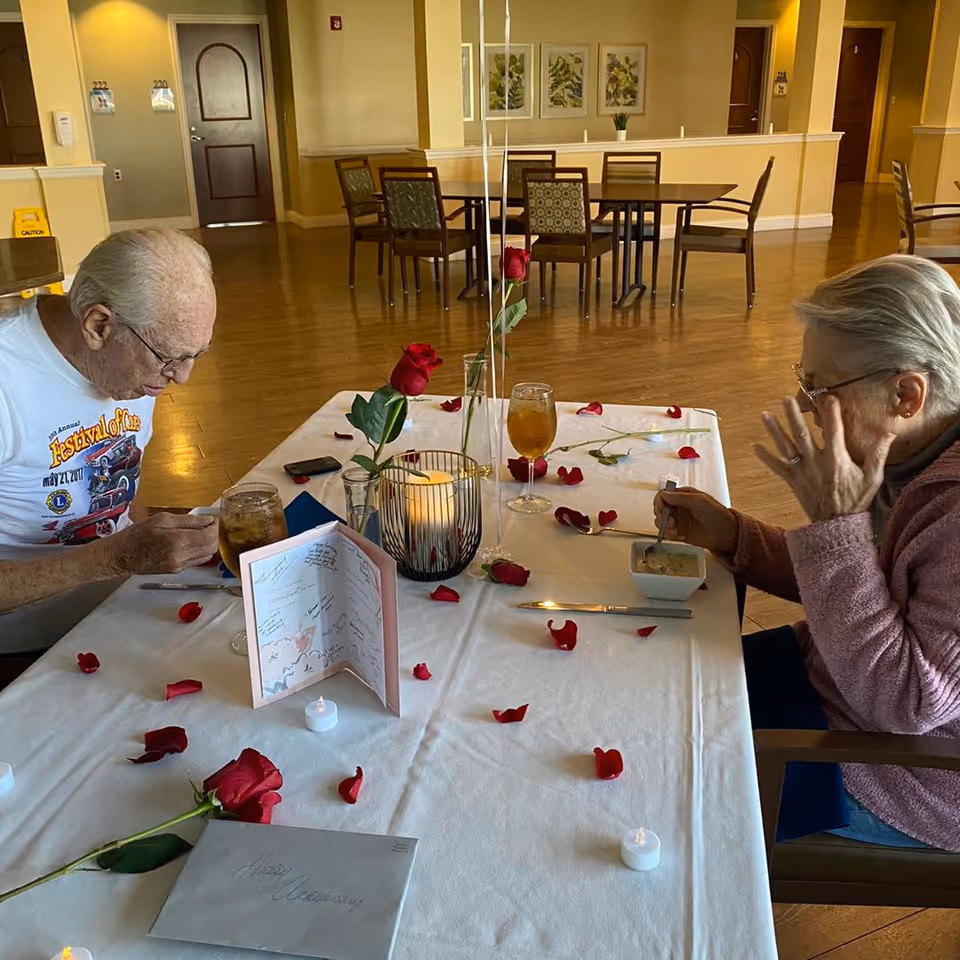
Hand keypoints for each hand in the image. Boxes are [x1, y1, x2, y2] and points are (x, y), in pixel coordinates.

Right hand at [99, 513, 218, 575]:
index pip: (209, 536)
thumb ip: (188, 520)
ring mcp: (179, 566)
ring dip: (207, 544)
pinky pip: (196, 561)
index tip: (214, 520)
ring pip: (206, 556)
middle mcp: (181, 556)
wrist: (121, 555)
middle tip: (208, 525)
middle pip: (211, 548)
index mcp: (177, 541)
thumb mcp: (162, 519)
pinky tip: (190, 542)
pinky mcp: (176, 570)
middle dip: (213, 535)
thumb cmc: (137, 535)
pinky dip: (199, 551)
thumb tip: (206, 520)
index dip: (215, 527)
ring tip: (199, 533)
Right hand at [652, 486, 738, 553]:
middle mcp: (679, 507)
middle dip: (661, 515)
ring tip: (675, 530)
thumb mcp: (699, 501)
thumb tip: (664, 494)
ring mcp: (678, 519)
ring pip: (660, 521)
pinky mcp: (679, 532)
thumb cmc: (717, 514)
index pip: (663, 495)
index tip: (662, 510)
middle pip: (659, 508)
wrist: (726, 533)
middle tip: (671, 522)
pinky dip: (668, 534)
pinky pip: (666, 532)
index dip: (660, 502)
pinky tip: (678, 536)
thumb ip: (680, 497)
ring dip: (664, 526)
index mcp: (683, 496)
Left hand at [753, 395, 894, 522]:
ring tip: (765, 415)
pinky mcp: (793, 480)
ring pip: (786, 447)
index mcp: (836, 459)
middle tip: (786, 399)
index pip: (833, 430)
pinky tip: (754, 446)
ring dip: (774, 430)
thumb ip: (878, 454)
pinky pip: (777, 467)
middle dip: (793, 415)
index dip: (830, 412)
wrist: (836, 525)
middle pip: (802, 434)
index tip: (828, 397)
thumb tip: (888, 432)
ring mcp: (802, 471)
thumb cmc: (856, 500)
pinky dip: (765, 457)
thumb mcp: (872, 478)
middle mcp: (815, 462)